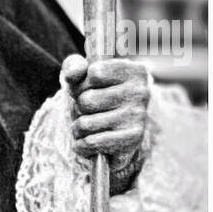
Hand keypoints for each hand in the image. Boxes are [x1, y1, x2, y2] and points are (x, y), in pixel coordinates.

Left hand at [61, 55, 149, 172]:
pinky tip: (88, 142)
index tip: (90, 89)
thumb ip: (74, 67)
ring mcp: (137, 117)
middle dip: (78, 108)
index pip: (94, 73)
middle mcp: (140, 92)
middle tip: (89, 111)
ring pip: (85, 124)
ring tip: (89, 126)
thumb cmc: (99, 98)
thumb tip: (72, 74)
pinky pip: (90, 142)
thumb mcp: (85, 77)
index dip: (82, 84)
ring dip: (78, 128)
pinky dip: (81, 145)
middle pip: (86, 100)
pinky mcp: (131, 139)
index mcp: (134, 71)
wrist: (119, 133)